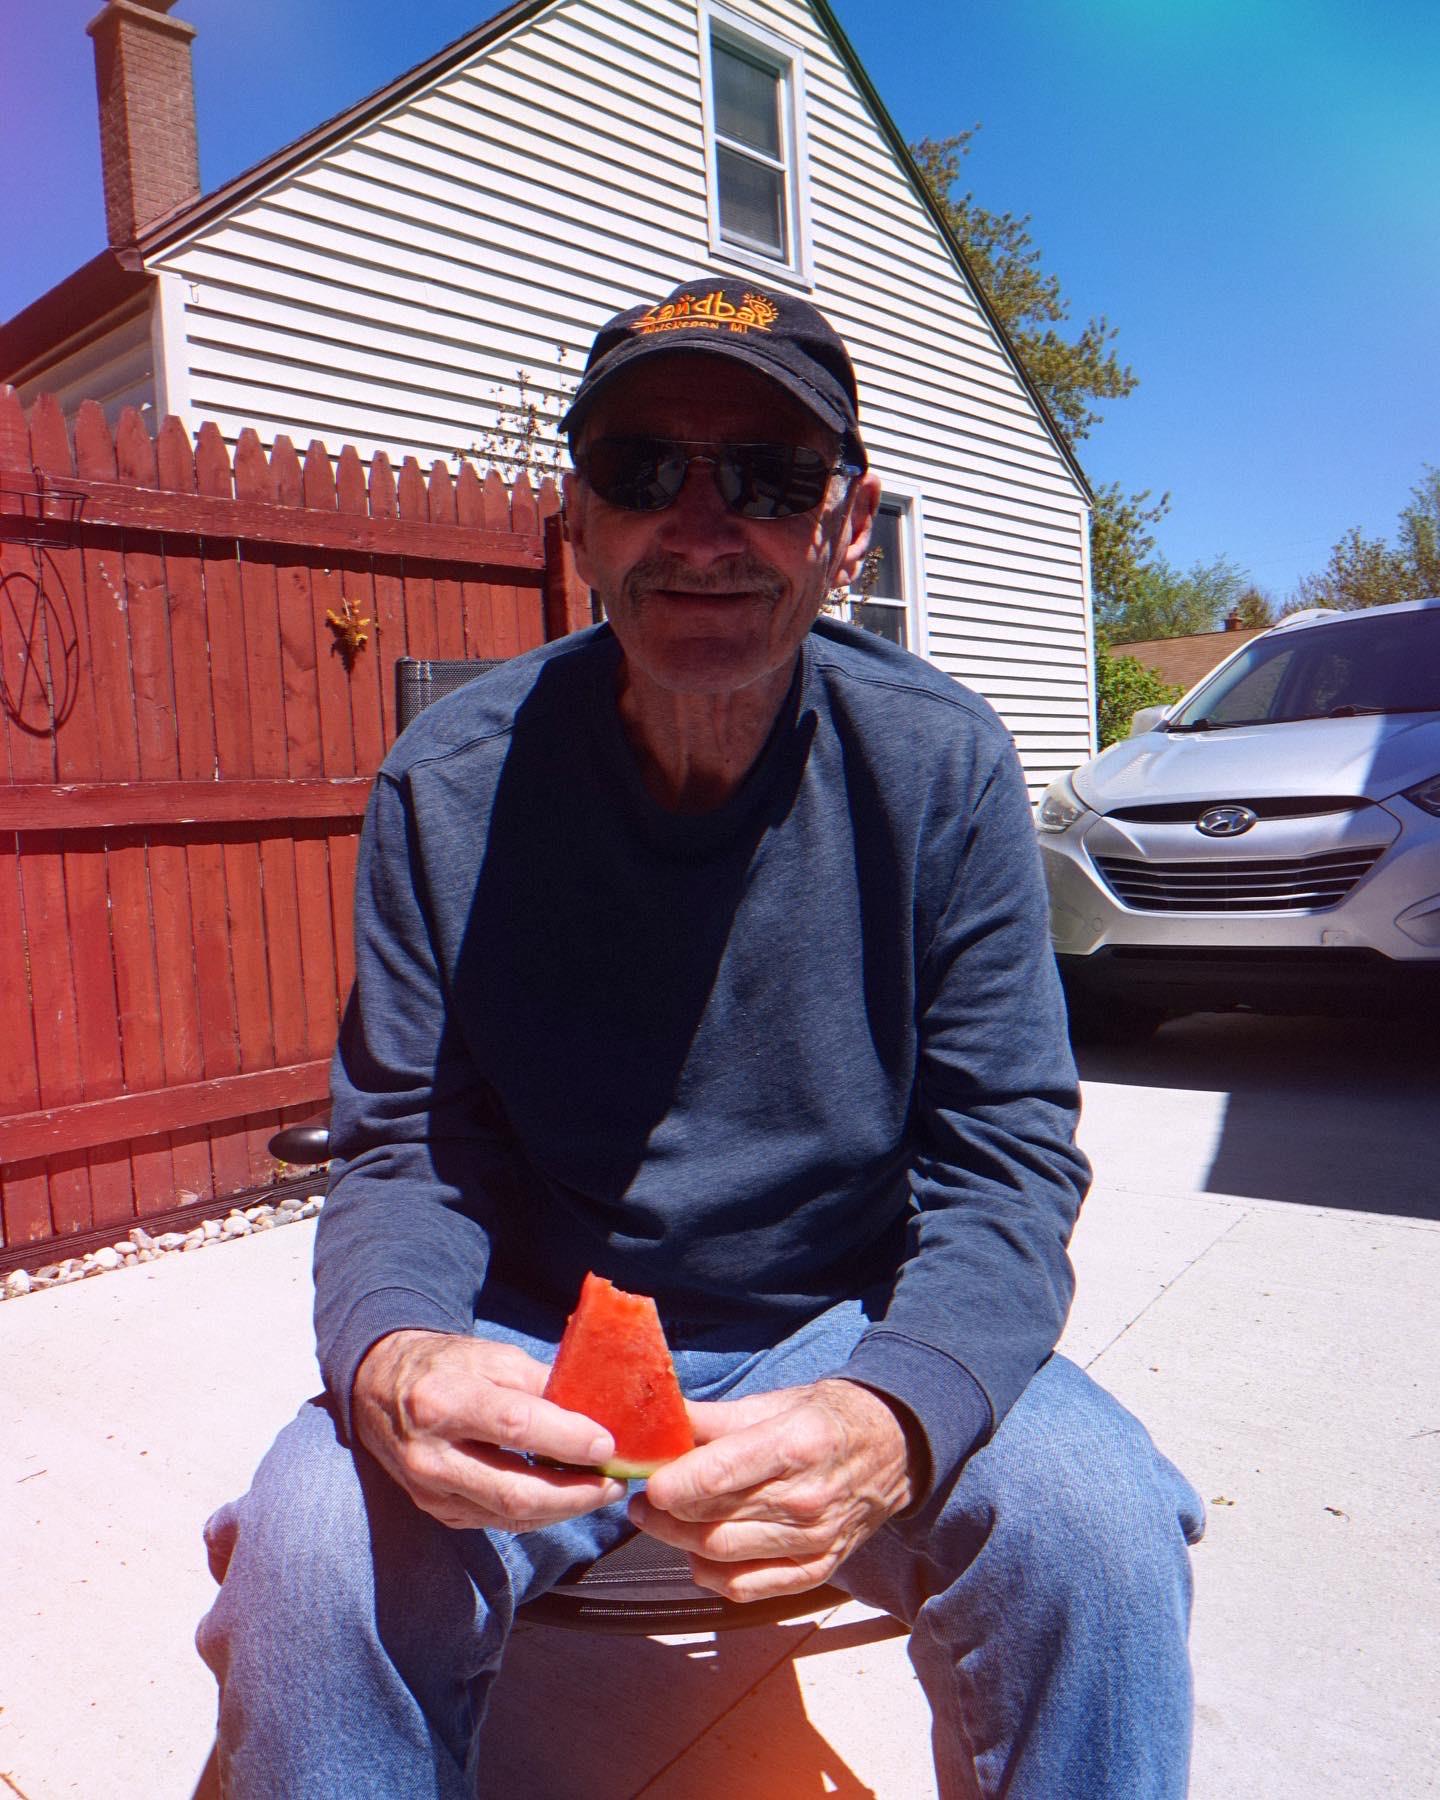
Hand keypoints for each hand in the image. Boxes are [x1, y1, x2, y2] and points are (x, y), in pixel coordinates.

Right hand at [352, 1329, 626, 1530]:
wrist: (379, 1389)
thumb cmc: (445, 1366)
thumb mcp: (490, 1356)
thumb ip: (539, 1383)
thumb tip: (595, 1410)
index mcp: (443, 1402)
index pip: (515, 1427)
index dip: (567, 1439)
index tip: (608, 1444)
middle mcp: (431, 1455)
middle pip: (514, 1490)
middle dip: (574, 1493)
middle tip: (614, 1484)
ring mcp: (430, 1491)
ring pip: (509, 1515)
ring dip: (563, 1508)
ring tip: (600, 1491)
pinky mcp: (437, 1511)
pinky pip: (498, 1522)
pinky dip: (538, 1514)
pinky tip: (564, 1498)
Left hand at [630, 1378, 914, 1602]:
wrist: (890, 1450)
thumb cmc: (823, 1420)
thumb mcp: (773, 1403)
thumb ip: (713, 1418)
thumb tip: (660, 1420)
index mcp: (795, 1445)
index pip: (719, 1476)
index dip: (672, 1484)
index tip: (646, 1481)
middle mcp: (807, 1499)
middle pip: (713, 1519)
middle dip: (664, 1514)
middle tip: (640, 1500)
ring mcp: (813, 1541)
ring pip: (722, 1555)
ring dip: (679, 1541)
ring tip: (661, 1520)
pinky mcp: (816, 1570)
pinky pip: (747, 1588)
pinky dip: (711, 1575)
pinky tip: (698, 1551)